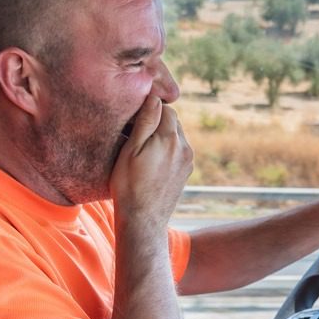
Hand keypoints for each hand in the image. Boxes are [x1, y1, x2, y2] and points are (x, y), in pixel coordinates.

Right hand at [109, 95, 192, 226]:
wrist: (144, 221)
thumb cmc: (130, 185)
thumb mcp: (131, 150)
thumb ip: (145, 122)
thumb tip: (155, 98)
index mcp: (171, 139)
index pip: (166, 109)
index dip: (149, 109)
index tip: (133, 118)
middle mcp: (185, 148)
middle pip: (173, 122)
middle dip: (157, 121)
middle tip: (135, 131)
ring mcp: (188, 161)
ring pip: (176, 136)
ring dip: (162, 136)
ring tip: (143, 148)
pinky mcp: (186, 172)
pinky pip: (178, 151)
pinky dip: (167, 150)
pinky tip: (151, 161)